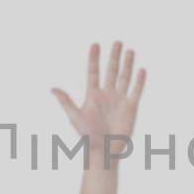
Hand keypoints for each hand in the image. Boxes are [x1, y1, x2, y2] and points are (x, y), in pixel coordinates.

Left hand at [51, 42, 146, 160]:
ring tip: (130, 50)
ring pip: (125, 78)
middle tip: (117, 42)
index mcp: (92, 95)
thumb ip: (66, 101)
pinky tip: (142, 70)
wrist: (103, 151)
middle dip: (114, 56)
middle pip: (111, 71)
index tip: (95, 44)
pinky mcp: (131, 108)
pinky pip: (136, 91)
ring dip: (128, 64)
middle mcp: (107, 95)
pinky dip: (139, 81)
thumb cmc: (87, 137)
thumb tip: (52, 88)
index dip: (94, 59)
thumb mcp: (75, 116)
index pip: (93, 72)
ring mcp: (119, 100)